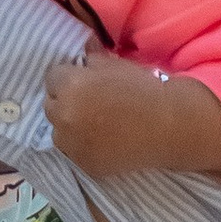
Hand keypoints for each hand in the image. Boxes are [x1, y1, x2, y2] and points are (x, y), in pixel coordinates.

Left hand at [42, 52, 220, 182]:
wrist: (170, 125)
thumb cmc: (145, 89)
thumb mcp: (114, 64)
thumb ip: (89, 60)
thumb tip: (79, 57)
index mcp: (70, 86)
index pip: (52, 77)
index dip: (68, 77)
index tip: (83, 80)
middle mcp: (65, 116)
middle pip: (50, 105)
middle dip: (64, 101)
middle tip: (88, 102)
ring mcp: (73, 144)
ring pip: (59, 132)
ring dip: (70, 126)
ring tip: (94, 124)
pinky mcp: (85, 164)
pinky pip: (74, 152)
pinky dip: (84, 146)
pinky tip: (103, 140)